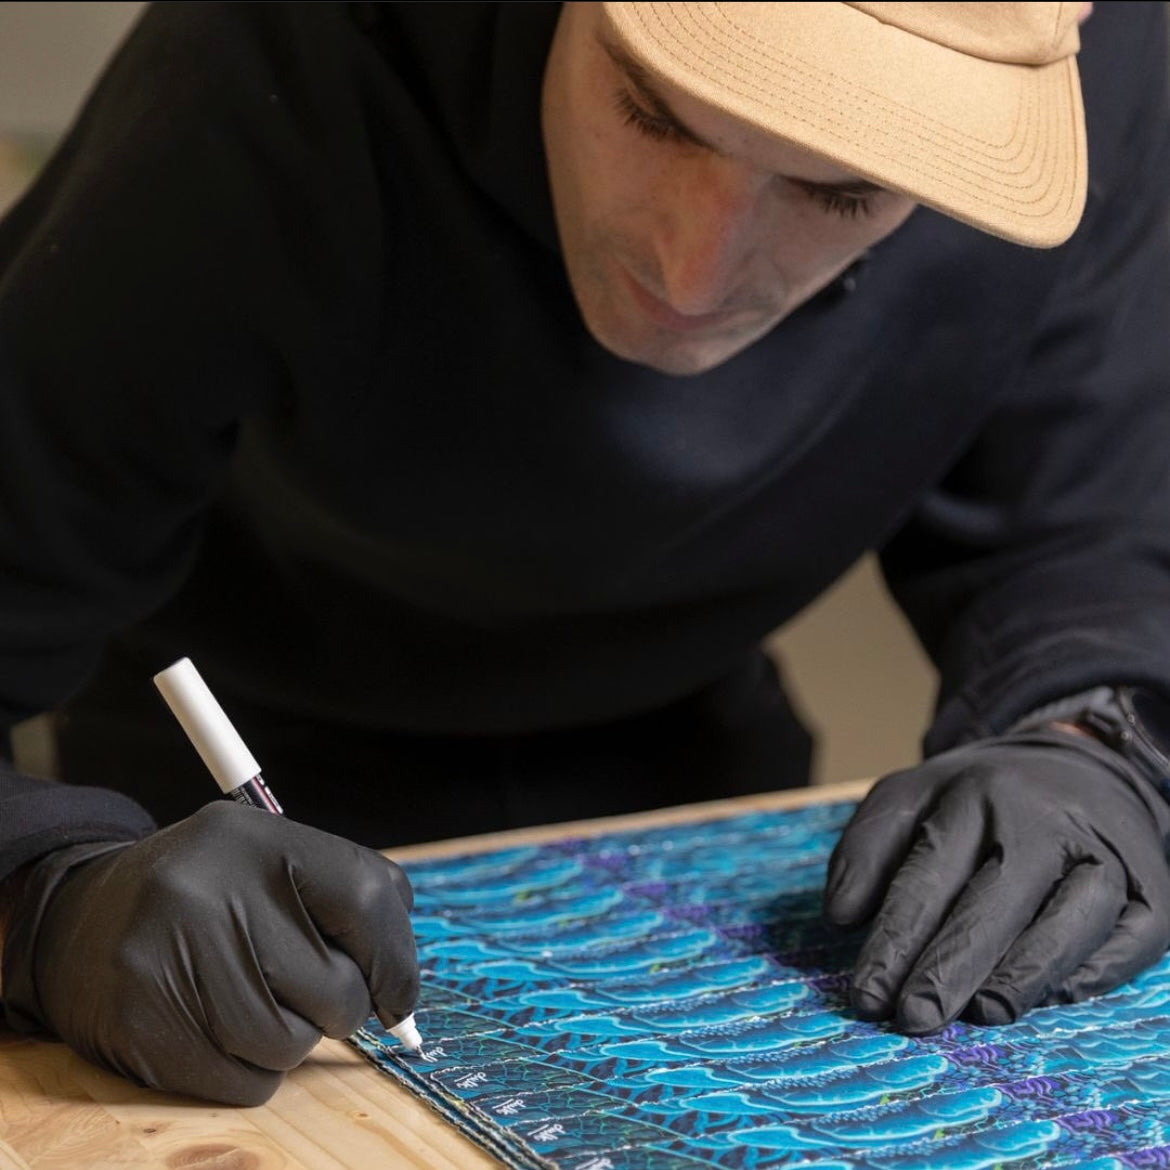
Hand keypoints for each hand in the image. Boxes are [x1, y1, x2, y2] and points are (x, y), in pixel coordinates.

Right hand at [2, 801, 416, 1103]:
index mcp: (254, 838)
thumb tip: (403, 991)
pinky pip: (246, 1083)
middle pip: (338, 987)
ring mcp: (168, 957)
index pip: (368, 896)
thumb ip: (347, 904)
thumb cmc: (206, 894)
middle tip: (303, 988)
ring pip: (293, 1045)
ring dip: (291, 1040)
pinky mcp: (140, 1024)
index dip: (398, 957)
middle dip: (339, 1005)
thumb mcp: (269, 861)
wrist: (79, 919)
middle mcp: (207, 889)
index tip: (397, 993)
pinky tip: (217, 1029)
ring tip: (252, 1001)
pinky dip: (249, 1072)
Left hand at [824, 728, 1169, 1032]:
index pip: (925, 874)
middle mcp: (1038, 819)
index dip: (893, 939)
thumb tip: (839, 915)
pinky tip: (1056, 998)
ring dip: (1024, 971)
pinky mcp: (1150, 885)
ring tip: (981, 1014)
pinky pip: (1131, 934)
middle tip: (912, 1020)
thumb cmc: (976, 799)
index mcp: (968, 795)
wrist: (1078, 763)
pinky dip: (1096, 968)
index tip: (865, 994)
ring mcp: (1100, 850)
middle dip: (950, 965)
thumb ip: (866, 849)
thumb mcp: (909, 799)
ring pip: (1068, 917)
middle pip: (992, 899)